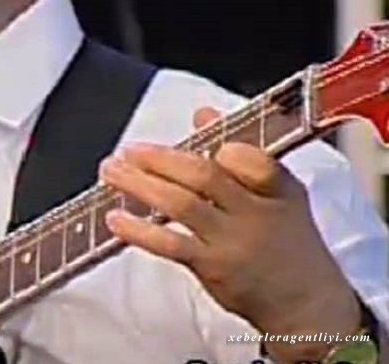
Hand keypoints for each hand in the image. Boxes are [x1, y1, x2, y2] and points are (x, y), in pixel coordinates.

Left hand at [98, 106, 360, 362]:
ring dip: (140, 185)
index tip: (195, 133)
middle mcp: (255, 213)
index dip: (223, 146)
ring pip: (182, 205)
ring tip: (111, 171)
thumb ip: (240, 151)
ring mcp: (232, 241)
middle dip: (161, 158)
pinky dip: (139, 230)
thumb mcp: (278, 193)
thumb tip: (203, 114)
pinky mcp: (212, 267)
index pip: (253, 159)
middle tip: (128, 150)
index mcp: (276, 188)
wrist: (307, 305)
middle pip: (204, 176)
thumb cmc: (286, 242)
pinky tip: (116, 219)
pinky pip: (170, 245)